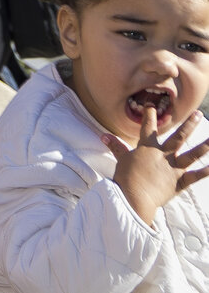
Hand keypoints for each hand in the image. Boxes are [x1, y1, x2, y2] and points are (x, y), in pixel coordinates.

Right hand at [102, 107, 207, 222]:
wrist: (134, 196)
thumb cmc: (125, 178)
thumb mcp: (121, 160)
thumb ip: (116, 147)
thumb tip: (103, 136)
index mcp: (147, 147)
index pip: (148, 127)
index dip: (149, 115)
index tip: (152, 106)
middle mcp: (163, 154)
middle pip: (178, 136)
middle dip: (189, 124)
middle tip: (198, 114)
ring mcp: (173, 168)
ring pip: (192, 154)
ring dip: (205, 146)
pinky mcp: (179, 182)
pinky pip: (195, 176)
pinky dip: (206, 172)